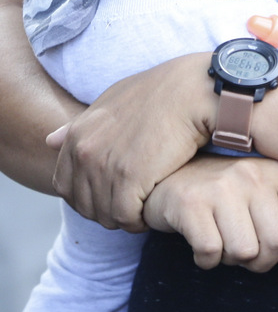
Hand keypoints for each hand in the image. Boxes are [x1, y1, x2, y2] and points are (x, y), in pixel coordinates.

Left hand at [48, 52, 213, 230]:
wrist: (192, 90)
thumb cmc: (161, 93)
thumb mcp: (113, 101)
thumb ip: (81, 125)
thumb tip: (50, 140)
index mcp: (79, 134)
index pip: (64, 186)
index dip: (86, 197)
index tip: (111, 196)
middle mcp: (85, 150)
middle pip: (83, 205)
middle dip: (105, 211)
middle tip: (130, 206)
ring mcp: (106, 165)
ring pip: (105, 215)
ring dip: (124, 219)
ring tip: (143, 208)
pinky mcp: (130, 178)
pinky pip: (126, 217)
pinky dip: (139, 221)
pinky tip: (152, 211)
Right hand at [143, 155, 277, 287]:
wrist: (168, 179)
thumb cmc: (223, 199)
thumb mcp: (262, 208)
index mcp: (276, 173)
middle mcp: (252, 174)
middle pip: (277, 243)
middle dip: (263, 263)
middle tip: (246, 255)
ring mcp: (220, 186)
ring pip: (244, 251)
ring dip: (232, 260)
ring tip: (221, 243)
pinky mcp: (190, 202)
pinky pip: (211, 252)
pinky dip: (206, 260)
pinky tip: (200, 244)